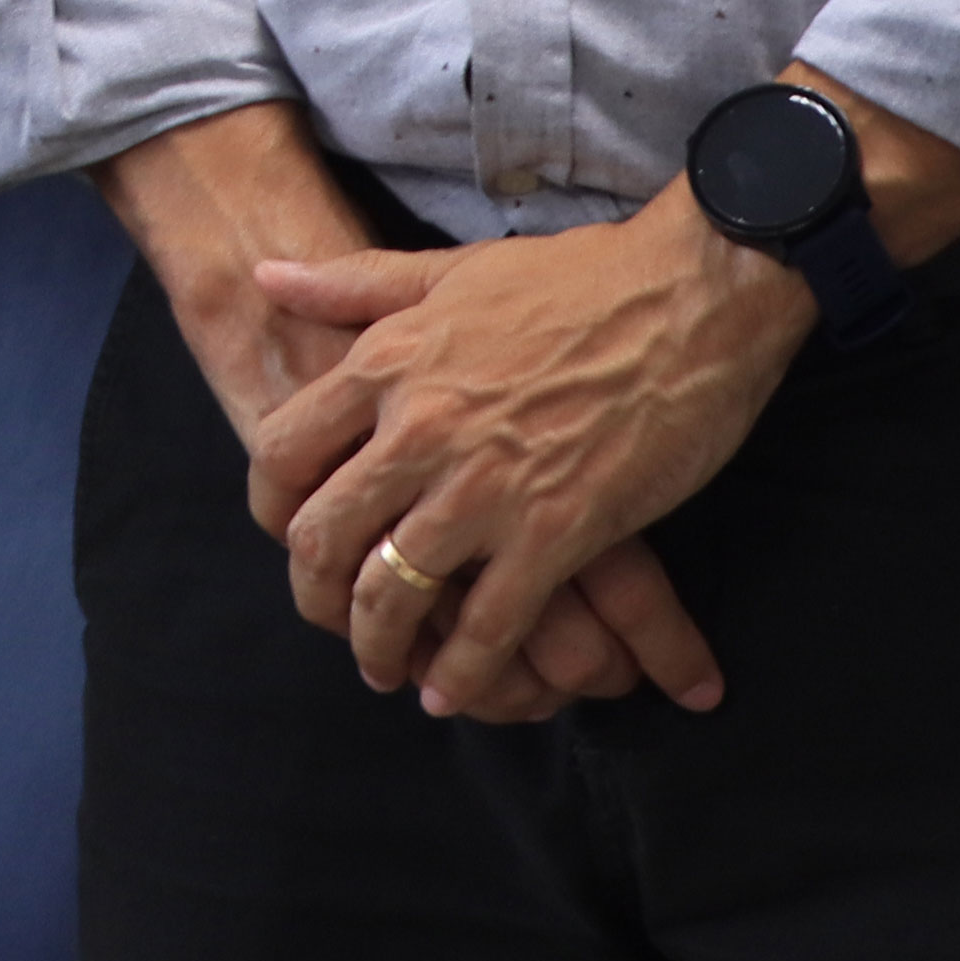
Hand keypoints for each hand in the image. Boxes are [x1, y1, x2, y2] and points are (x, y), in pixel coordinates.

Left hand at [248, 193, 799, 718]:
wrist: (692, 295)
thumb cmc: (579, 277)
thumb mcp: (451, 269)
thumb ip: (355, 283)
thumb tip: (267, 275)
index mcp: (388, 361)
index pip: (281, 452)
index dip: (272, 507)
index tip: (288, 534)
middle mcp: (419, 429)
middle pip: (324, 536)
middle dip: (314, 595)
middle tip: (329, 620)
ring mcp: (484, 485)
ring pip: (393, 592)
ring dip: (378, 646)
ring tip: (384, 669)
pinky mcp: (555, 530)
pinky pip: (486, 626)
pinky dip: (461, 672)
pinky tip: (450, 691)